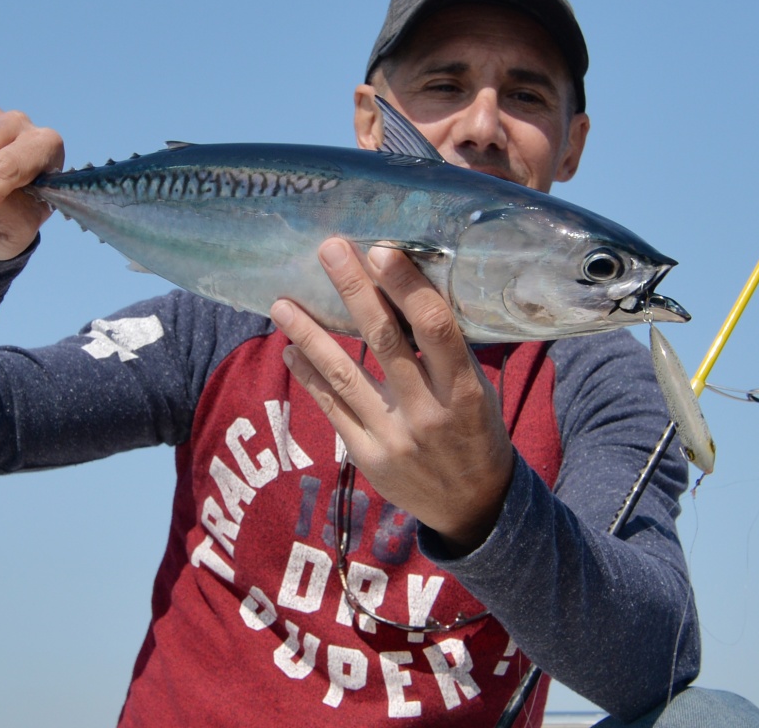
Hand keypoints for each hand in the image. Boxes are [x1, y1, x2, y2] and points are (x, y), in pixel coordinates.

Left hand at [270, 239, 514, 554]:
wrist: (473, 508)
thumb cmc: (477, 433)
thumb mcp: (478, 391)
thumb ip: (446, 353)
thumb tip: (405, 293)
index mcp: (464, 390)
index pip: (435, 328)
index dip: (407, 287)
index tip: (381, 251)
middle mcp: (427, 413)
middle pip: (384, 341)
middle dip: (354, 291)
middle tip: (328, 250)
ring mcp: (393, 438)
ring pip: (344, 376)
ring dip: (309, 335)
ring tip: (280, 303)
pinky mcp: (367, 458)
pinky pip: (331, 409)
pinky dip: (309, 376)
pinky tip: (290, 350)